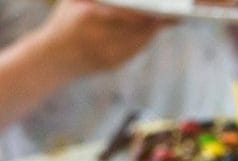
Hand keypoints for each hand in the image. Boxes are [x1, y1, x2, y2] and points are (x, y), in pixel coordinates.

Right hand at [31, 0, 169, 78]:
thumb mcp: (74, 1)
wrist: (53, 59)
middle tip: (172, 13)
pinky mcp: (114, 65)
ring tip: (165, 19)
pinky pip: (136, 50)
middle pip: (140, 29)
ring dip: (153, 30)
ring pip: (141, 41)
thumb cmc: (64, 22)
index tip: (162, 8)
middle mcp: (101, 37)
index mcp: (90, 17)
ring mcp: (108, 53)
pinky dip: (144, 40)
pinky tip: (150, 32)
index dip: (149, 12)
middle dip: (156, 21)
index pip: (130, 15)